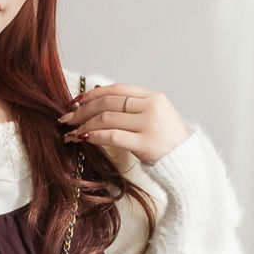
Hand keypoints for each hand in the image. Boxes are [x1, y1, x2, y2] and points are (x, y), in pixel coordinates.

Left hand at [57, 81, 193, 166]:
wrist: (187, 163)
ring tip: (71, 133)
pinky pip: (113, 136)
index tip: (76, 101)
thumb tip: (101, 104)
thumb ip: (134, 110)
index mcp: (153, 97)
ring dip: (84, 125)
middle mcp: (151, 106)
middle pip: (109, 102)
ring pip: (107, 118)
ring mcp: (149, 124)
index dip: (93, 94)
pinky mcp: (145, 143)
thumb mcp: (156, 118)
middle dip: (83, 110)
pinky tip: (82, 139)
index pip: (117, 89)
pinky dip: (94, 136)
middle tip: (66, 118)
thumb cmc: (169, 144)